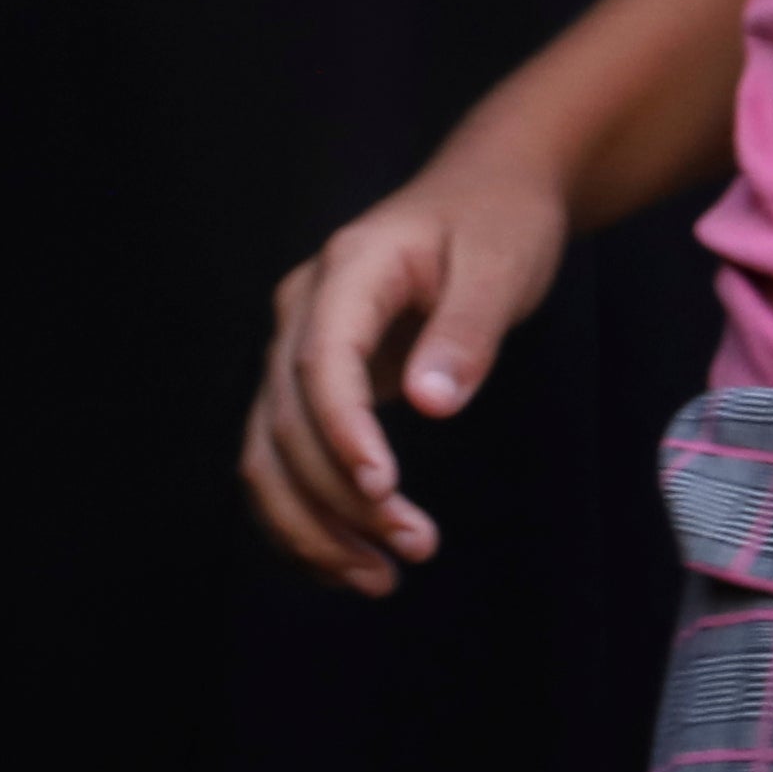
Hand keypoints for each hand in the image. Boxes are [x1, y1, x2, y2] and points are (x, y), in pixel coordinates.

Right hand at [239, 148, 566, 596]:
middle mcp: (300, 314)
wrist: (484, 192)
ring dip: (312, 525)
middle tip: (413, 549)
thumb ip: (466, 331)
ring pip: (269, 454)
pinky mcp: (307, 387)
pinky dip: (307, 519)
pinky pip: (284, 461)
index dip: (341, 434)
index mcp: (346, 272)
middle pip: (286, 422)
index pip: (319, 363)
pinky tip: (350, 562)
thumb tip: (432, 401)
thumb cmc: (498, 221)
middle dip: (339, 498)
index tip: (384, 490)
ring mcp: (294, 352)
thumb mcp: (503, 263)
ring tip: (379, 579)